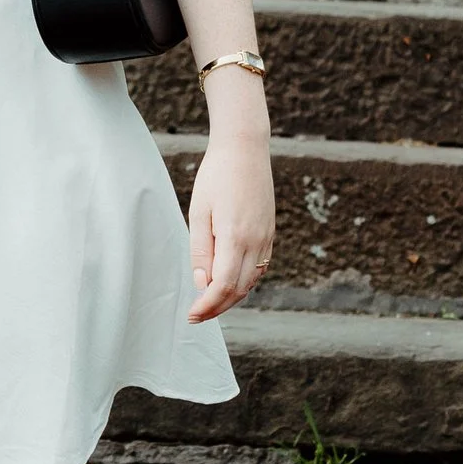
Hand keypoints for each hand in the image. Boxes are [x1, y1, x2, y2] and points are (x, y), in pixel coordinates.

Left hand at [186, 126, 274, 321]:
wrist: (245, 149)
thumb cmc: (216, 177)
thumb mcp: (199, 212)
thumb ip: (200, 251)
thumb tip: (203, 284)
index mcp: (236, 237)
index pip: (223, 286)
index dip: (207, 305)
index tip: (192, 314)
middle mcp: (256, 242)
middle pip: (239, 289)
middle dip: (218, 307)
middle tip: (197, 314)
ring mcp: (267, 238)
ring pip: (251, 281)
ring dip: (232, 297)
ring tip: (210, 302)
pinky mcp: (270, 232)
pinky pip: (259, 267)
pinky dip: (244, 281)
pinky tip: (229, 282)